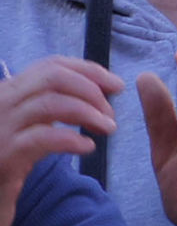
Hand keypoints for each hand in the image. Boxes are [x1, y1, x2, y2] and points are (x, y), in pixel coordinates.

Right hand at [0, 56, 124, 225]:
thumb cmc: (13, 160)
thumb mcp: (31, 125)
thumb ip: (55, 104)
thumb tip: (99, 90)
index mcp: (9, 91)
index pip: (51, 65)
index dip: (89, 71)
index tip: (116, 85)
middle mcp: (1, 103)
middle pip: (52, 77)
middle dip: (90, 89)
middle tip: (111, 113)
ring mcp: (0, 128)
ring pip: (50, 103)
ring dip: (88, 113)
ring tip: (108, 129)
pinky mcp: (4, 155)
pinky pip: (43, 138)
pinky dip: (72, 139)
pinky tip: (88, 148)